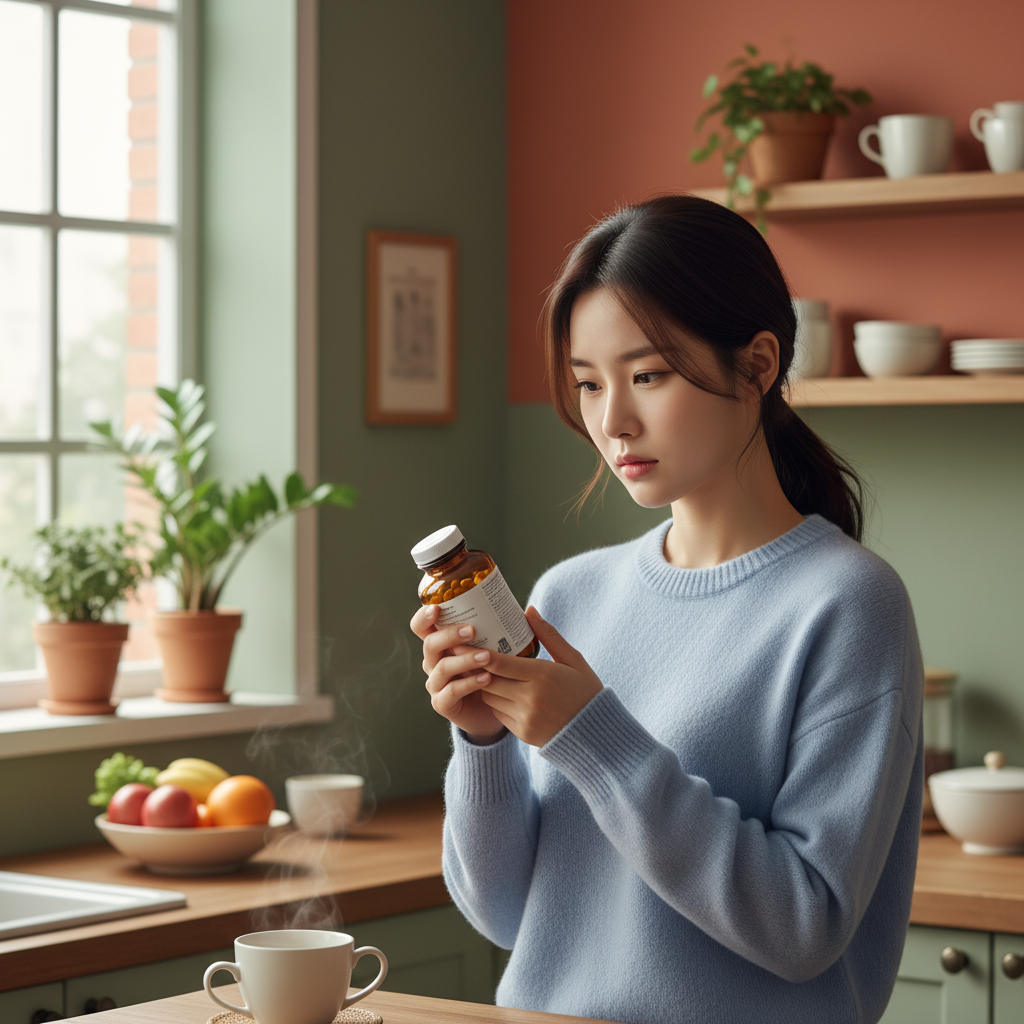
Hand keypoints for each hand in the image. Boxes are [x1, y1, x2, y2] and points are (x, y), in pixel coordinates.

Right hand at [409, 604, 505, 743]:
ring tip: (486, 656)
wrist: (497, 710)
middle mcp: (434, 662)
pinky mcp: (443, 704)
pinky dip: (469, 683)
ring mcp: (436, 684)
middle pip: (430, 644)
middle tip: (472, 630)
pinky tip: (487, 678)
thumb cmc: (495, 672)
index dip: (424, 617)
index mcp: (441, 644)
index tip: (437, 609)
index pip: (422, 627)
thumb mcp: (497, 648)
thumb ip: (503, 631)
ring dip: (464, 659)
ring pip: (442, 668)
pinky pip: (451, 692)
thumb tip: (529, 610)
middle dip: (449, 635)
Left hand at [474, 606, 602, 746]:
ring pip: (490, 697)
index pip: (499, 662)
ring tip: (486, 671)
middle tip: (463, 654)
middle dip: (474, 667)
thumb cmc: (585, 691)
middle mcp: (530, 697)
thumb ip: (548, 635)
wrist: (595, 733)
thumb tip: (529, 610)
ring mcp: (525, 717)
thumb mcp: (573, 659)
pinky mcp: (522, 732)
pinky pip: (498, 713)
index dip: (476, 652)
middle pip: (488, 679)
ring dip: (486, 684)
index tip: (460, 642)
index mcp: (542, 675)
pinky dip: (497, 702)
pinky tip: (504, 693)